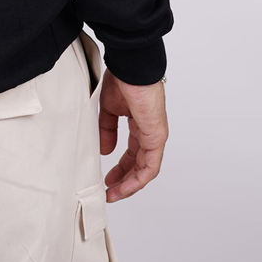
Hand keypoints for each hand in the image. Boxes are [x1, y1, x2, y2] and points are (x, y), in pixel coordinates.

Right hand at [98, 71, 167, 202]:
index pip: (132, 153)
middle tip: (109, 192)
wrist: (131, 67)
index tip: (106, 179)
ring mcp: (155, 135)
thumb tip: (105, 150)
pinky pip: (150, 165)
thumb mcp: (108, 109)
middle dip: (124, 180)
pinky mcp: (156, 137)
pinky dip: (138, 179)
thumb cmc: (122, 79)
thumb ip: (107, 130)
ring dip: (130, 184)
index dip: (119, 168)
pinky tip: (125, 186)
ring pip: (145, 169)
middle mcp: (149, 132)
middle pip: (139, 164)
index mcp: (139, 124)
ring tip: (115, 194)